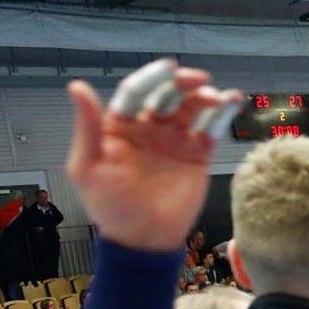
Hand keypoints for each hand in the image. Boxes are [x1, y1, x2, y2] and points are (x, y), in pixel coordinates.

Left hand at [64, 60, 242, 249]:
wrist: (145, 239)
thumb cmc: (111, 206)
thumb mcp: (88, 167)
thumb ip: (87, 127)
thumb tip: (76, 86)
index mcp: (120, 126)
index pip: (136, 92)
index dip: (151, 78)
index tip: (169, 70)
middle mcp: (149, 127)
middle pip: (167, 95)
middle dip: (183, 83)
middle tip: (199, 80)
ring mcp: (175, 139)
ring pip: (192, 107)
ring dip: (205, 97)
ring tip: (216, 98)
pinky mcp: (198, 152)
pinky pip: (211, 126)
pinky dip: (223, 113)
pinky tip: (232, 102)